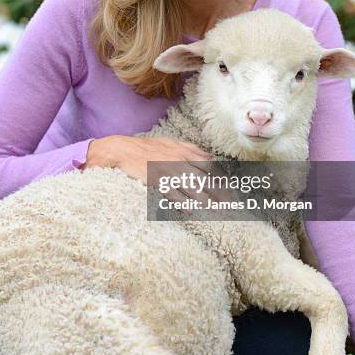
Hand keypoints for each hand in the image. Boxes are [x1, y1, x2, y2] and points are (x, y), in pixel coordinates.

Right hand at [81, 135, 229, 205]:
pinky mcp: (157, 181)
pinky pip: (173, 194)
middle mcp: (179, 161)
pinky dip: (182, 203)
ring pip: (192, 188)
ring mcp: (169, 172)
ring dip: (205, 200)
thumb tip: (210, 156)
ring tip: (216, 211)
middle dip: (219, 192)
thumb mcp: (171, 143)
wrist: (122, 150)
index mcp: (184, 152)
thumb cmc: (147, 148)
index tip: (232, 189)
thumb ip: (191, 149)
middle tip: (230, 205)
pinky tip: (190, 212)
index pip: (209, 166)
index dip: (222, 178)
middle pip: (204, 178)